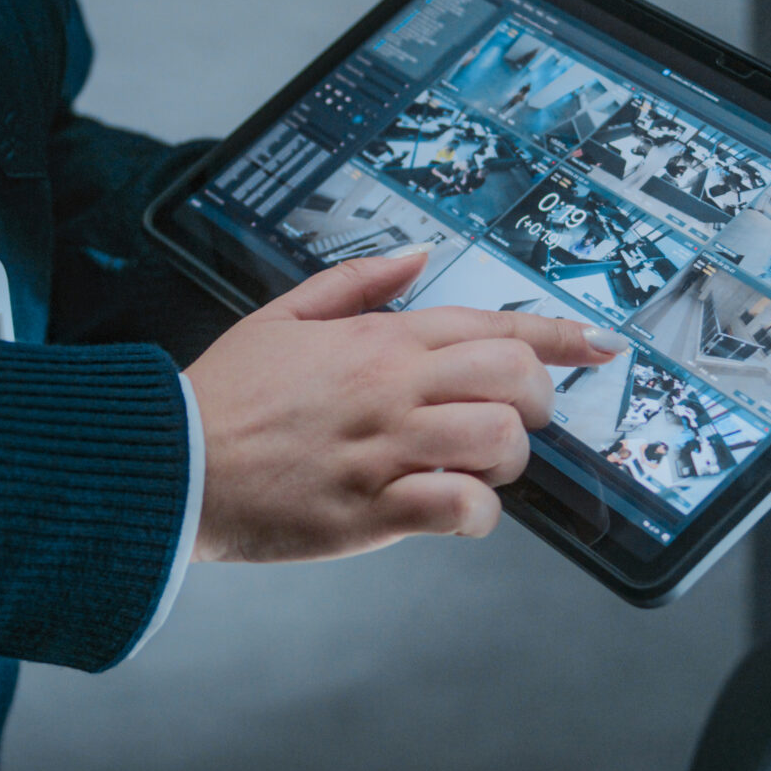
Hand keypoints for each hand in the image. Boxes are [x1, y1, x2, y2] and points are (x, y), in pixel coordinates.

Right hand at [183, 250, 622, 562]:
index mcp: (378, 339)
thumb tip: (418, 256)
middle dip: (537, 403)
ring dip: (508, 462)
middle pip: (514, 378)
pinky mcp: (372, 509)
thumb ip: (356, 281)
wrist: (170, 462)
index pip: (493, 325)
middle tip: (518, 422)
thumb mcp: (282, 314)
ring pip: (499, 441)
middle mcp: (392, 388)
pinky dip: (476, 513)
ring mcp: (385, 449)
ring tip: (479, 470)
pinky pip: (460, 506)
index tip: (600, 346)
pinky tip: (456, 512)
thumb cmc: (224, 396)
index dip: (560, 336)